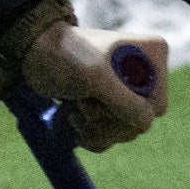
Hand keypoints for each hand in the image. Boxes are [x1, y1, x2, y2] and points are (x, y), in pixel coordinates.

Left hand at [27, 22, 172, 147]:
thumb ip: (126, 102)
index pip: (155, 106)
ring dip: (95, 127)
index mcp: (152, 56)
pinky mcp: (110, 105)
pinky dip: (90, 134)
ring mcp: (128, 91)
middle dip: (106, 119)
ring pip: (124, 133)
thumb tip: (146, 125)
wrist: (34, 52)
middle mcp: (146, 74)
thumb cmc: (65, 56)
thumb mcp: (96, 78)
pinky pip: (111, 136)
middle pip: (139, 123)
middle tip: (83, 101)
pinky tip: (74, 117)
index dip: (127, 111)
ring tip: (75, 107)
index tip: (99, 96)